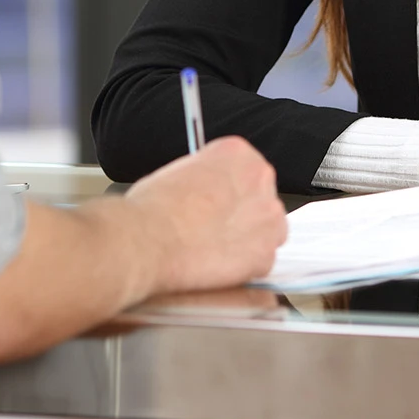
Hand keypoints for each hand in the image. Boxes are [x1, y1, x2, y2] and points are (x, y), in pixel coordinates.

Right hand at [120, 136, 286, 293]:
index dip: (226, 187)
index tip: (217, 198)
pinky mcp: (266, 254)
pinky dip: (244, 266)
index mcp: (237, 153)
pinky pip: (261, 260)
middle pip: (259, 197)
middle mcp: (260, 180)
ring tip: (214, 248)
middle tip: (214, 226)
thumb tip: (206, 190)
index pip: (244, 166)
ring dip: (247, 238)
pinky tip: (218, 265)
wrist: (150, 240)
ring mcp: (268, 218)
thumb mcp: (178, 171)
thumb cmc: (155, 208)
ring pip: (266, 229)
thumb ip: (204, 177)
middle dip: (241, 212)